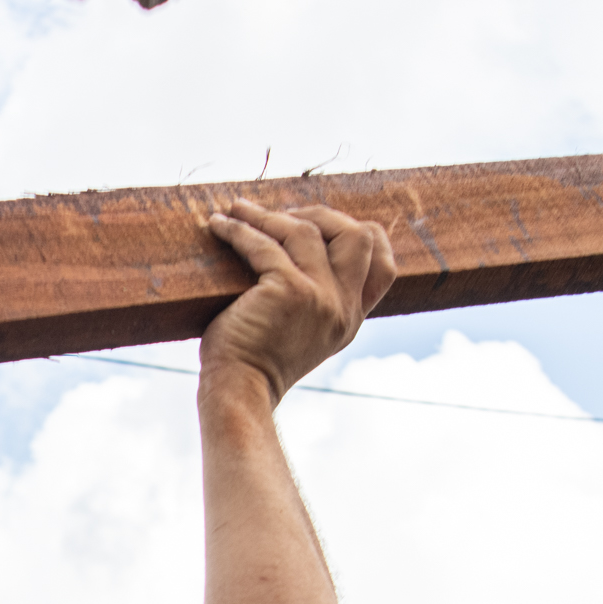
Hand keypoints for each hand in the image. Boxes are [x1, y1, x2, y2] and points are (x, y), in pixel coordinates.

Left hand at [199, 201, 394, 404]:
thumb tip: (296, 243)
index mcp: (350, 318)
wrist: (239, 393)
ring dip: (267, 214)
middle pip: (359, 235)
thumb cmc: (254, 363)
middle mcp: (343, 307)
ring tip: (237, 210)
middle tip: (281, 214)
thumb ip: (315, 299)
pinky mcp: (289, 291)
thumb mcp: (302, 333)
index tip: (320, 224)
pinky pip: (265, 244)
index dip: (360, 234)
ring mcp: (321, 298)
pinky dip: (238, 229)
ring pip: (306, 230)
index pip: (384, 265)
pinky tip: (218, 225)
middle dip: (321, 213)